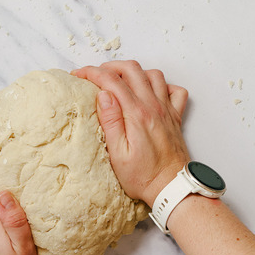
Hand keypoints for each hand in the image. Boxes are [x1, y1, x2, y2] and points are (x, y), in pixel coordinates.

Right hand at [72, 60, 190, 206]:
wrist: (171, 188)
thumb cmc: (143, 176)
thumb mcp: (117, 154)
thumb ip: (110, 121)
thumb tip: (103, 95)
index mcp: (136, 114)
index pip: (111, 81)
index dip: (92, 73)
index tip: (79, 75)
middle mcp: (153, 106)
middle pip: (132, 70)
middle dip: (110, 66)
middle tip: (96, 75)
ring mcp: (167, 110)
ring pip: (153, 74)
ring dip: (135, 72)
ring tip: (120, 80)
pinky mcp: (175, 117)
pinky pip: (175, 90)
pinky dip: (163, 85)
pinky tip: (151, 92)